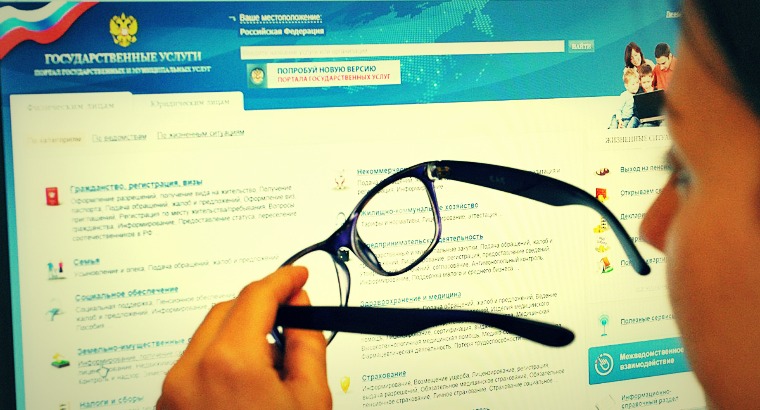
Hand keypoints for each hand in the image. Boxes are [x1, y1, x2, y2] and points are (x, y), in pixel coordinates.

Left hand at [157, 266, 331, 408]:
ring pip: (208, 339)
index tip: (297, 276)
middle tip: (290, 317)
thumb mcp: (309, 398)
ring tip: (270, 370)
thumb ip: (307, 343)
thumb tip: (300, 309)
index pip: (256, 297)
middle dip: (259, 308)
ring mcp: (173, 392)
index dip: (283, 280)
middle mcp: (190, 372)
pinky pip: (193, 366)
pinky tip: (245, 388)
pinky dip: (219, 364)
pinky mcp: (166, 406)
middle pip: (226, 312)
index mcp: (229, 363)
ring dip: (239, 338)